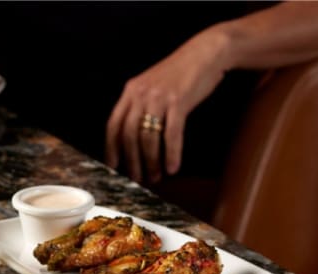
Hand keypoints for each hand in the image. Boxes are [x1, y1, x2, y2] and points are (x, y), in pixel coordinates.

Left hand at [105, 30, 227, 183]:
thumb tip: (134, 137)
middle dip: (132, 161)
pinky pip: (172, 134)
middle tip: (137, 178)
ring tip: (155, 176)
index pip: (113, 125)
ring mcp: (159, 97)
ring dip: (152, 161)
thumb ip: (140, 105)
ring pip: (149, 138)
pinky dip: (172, 154)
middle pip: (129, 135)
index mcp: (131, 91)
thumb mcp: (152, 86)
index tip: (113, 166)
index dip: (111, 148)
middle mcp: (140, 94)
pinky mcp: (178, 101)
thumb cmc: (180, 73)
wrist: (205, 53)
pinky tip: (173, 167)